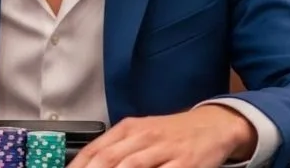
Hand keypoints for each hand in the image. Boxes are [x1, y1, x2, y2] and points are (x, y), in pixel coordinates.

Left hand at [68, 106, 256, 167]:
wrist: (211, 126)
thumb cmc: (171, 133)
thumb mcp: (141, 133)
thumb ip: (116, 149)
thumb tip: (88, 164)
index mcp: (128, 129)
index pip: (95, 150)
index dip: (78, 166)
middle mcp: (143, 137)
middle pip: (109, 160)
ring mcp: (164, 150)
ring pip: (131, 167)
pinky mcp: (185, 163)